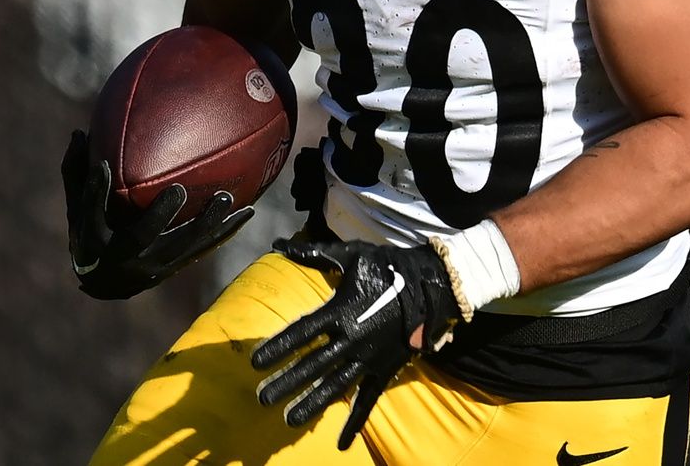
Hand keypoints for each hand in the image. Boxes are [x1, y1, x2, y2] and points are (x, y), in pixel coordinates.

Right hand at [60, 129, 252, 299]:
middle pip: (141, 238)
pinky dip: (225, 231)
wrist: (106, 284)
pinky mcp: (174, 268)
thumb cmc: (91, 231)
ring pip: (181, 247)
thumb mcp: (77, 206)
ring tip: (226, 198)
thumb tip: (78, 132)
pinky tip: (248, 212)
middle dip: (159, 215)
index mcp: (93, 240)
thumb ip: (76, 172)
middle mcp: (122, 258)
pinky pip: (203, 249)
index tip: (103, 166)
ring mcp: (151, 267)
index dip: (94, 193)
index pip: (90, 215)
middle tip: (179, 189)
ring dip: (205, 223)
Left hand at [251, 238, 459, 449]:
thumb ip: (314, 254)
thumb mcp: (352, 254)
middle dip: (286, 383)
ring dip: (312, 404)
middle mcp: (353, 338)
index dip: (278, 347)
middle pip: (314, 365)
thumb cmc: (388, 266)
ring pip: (337, 386)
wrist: (433, 284)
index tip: (255, 362)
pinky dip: (357, 422)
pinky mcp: (386, 369)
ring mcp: (370, 357)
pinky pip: (369, 399)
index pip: (302, 333)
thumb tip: (277, 246)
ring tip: (289, 420)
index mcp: (342, 310)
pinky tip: (343, 443)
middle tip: (261, 399)